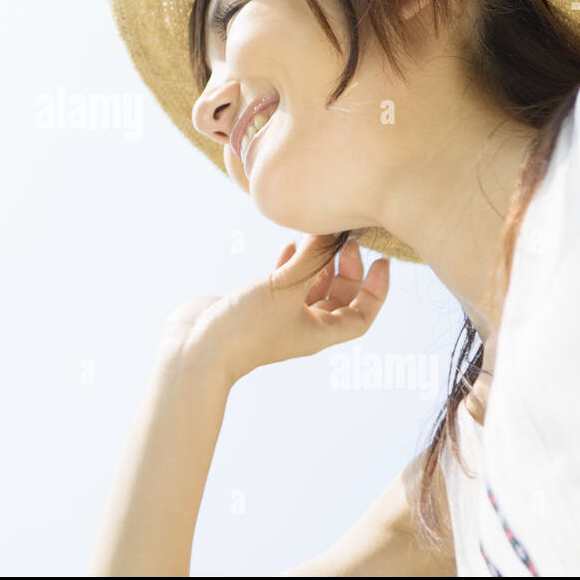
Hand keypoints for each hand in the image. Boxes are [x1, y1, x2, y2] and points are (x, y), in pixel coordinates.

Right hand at [168, 234, 390, 385]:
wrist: (197, 348)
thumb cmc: (246, 327)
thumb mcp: (286, 287)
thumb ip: (312, 257)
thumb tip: (334, 230)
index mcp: (320, 333)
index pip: (363, 315)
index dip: (377, 290)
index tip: (381, 261)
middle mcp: (303, 326)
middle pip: (339, 297)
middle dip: (345, 267)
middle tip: (344, 238)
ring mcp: (278, 316)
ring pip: (310, 287)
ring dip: (316, 262)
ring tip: (317, 234)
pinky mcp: (256, 305)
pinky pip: (283, 283)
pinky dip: (289, 264)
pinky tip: (287, 245)